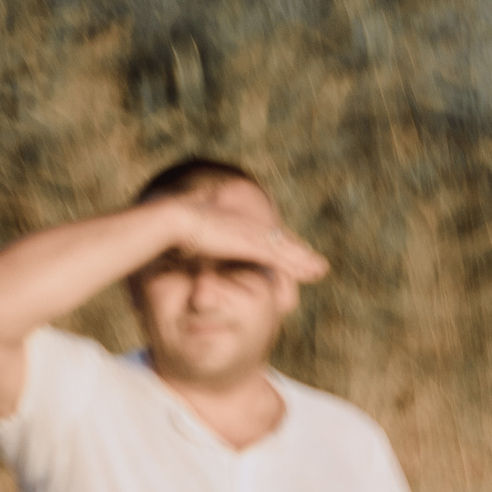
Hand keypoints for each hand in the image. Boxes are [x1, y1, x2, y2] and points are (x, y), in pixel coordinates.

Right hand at [145, 198, 329, 287]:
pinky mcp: (249, 242)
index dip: (279, 246)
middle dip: (299, 253)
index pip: (262, 237)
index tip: (293, 255)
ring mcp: (248, 233)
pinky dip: (294, 265)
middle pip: (278, 241)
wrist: (170, 220)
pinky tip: (309, 271)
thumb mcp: (190, 240)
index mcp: (233, 225)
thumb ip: (198, 244)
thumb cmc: (172, 231)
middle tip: (317, 265)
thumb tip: (191, 245)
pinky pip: (278, 256)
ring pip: (283, 249)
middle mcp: (245, 226)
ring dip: (303, 261)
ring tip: (320, 270)